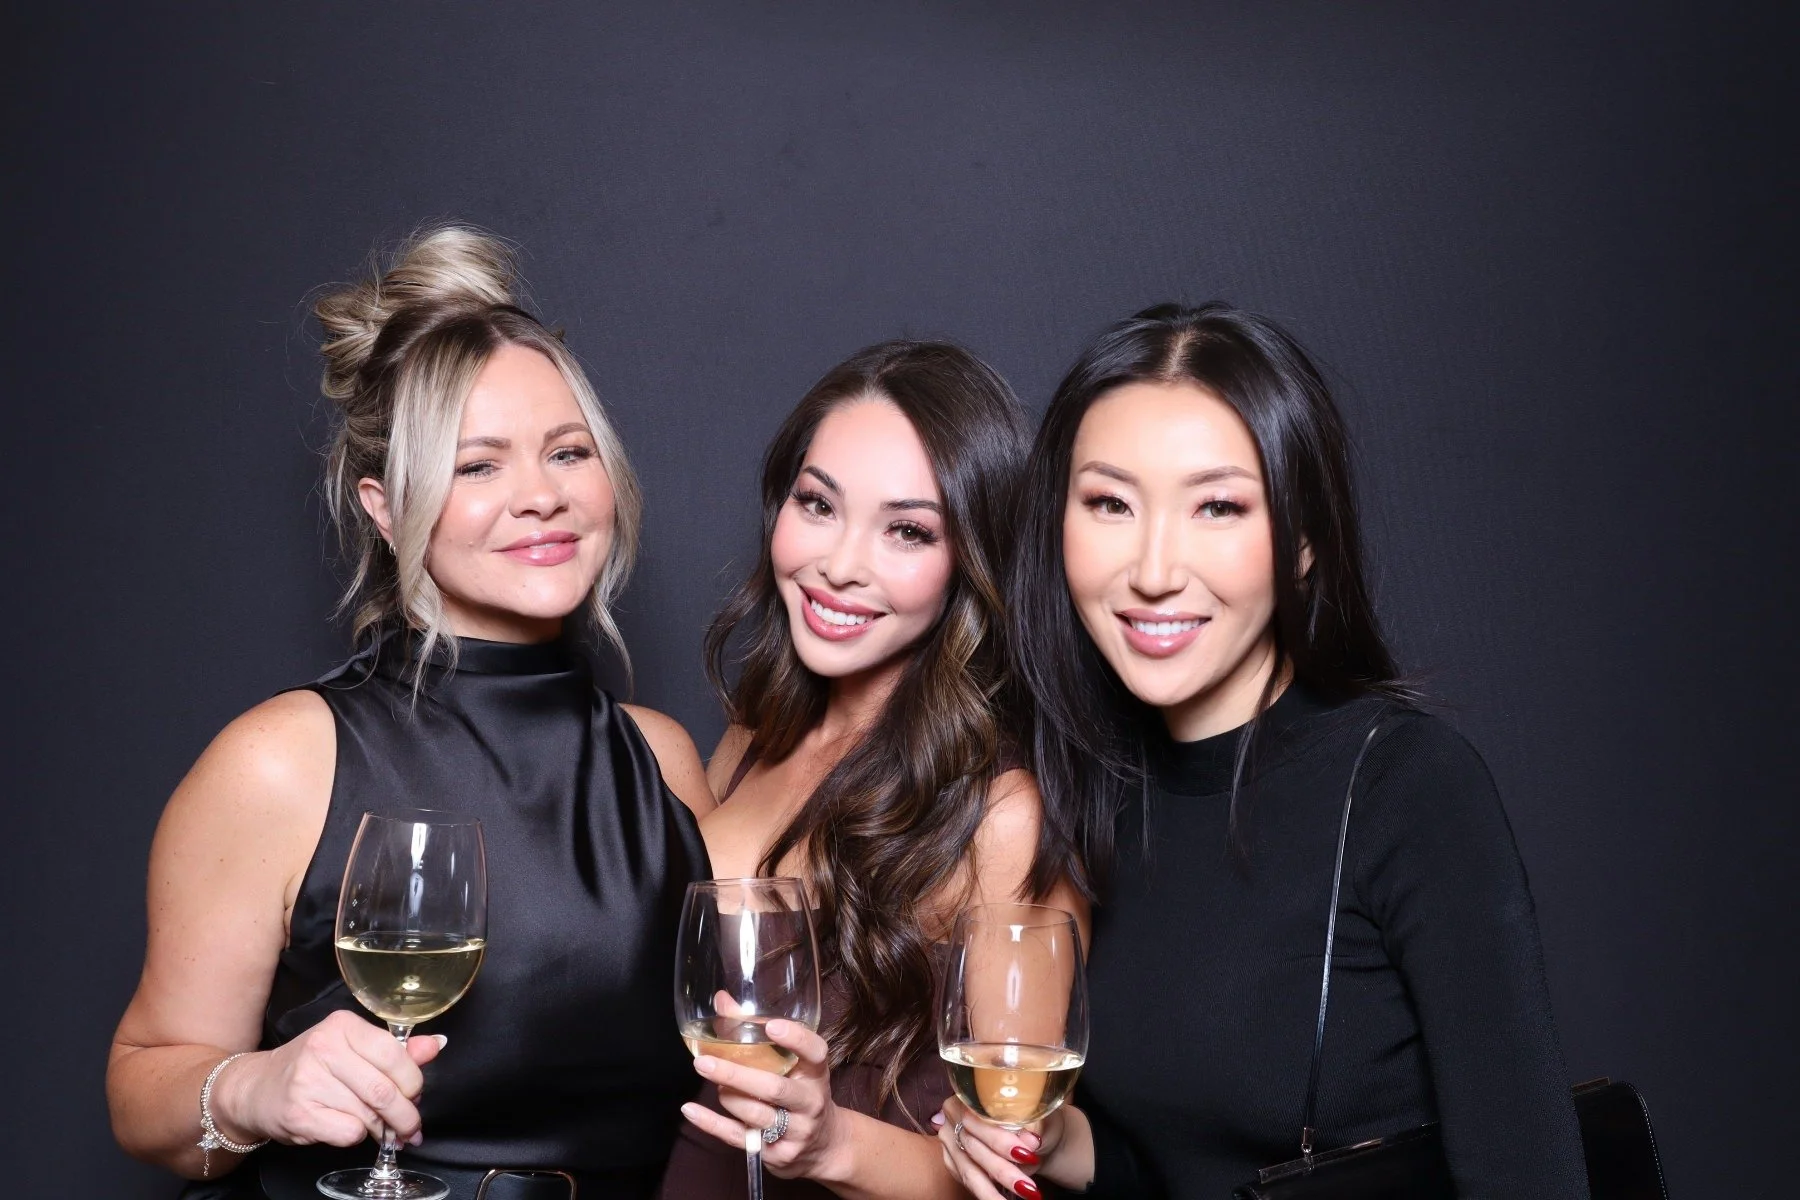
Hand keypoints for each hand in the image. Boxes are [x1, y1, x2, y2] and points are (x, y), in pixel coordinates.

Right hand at [211, 1009, 446, 1148]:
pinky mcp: (298, 1113)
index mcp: (342, 1026)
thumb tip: (437, 1045)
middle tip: (411, 1126)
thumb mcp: (352, 1049)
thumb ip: (396, 1050)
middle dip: (405, 1115)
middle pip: (384, 1090)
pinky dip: (356, 1136)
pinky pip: (348, 1132)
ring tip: (383, 1131)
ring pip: (368, 1114)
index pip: (394, 1054)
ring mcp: (308, 1081)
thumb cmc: (312, 1068)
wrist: (256, 1089)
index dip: (413, 1081)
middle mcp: (323, 1048)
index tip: (416, 1094)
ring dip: (383, 1129)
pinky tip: (348, 1129)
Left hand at [680, 1018, 850, 1181]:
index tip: (771, 1025)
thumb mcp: (793, 1064)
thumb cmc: (801, 1092)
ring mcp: (795, 1132)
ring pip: (754, 1113)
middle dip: (736, 1074)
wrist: (824, 1146)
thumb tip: (722, 1000)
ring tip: (711, 1079)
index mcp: (817, 1074)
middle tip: (703, 1061)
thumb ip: (759, 1032)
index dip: (796, 1039)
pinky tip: (690, 1110)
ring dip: (727, 1096)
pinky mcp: (776, 1154)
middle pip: (773, 1089)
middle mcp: (810, 1103)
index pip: (815, 1053)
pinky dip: (711, 1124)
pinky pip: (738, 1138)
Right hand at [934, 1096, 1059, 1199]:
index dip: (1002, 1139)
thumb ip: (1032, 1124)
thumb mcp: (1037, 1113)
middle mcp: (952, 1116)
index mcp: (969, 1094)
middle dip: (1002, 1170)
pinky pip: (967, 1181)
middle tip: (1028, 1188)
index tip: (1029, 1155)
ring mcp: (949, 1141)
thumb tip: (1032, 1140)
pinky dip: (987, 1192)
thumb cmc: (1033, 1116)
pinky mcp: (952, 1162)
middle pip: (973, 1146)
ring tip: (1021, 1196)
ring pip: (969, 1170)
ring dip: (993, 1191)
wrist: (1029, 1131)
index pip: (979, 1117)